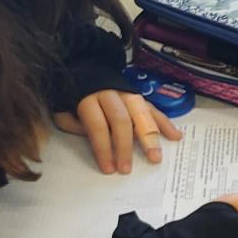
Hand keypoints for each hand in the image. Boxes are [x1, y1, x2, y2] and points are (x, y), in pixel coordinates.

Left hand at [54, 90, 181, 174]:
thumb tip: (92, 139)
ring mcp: (127, 93)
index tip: (108, 168)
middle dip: (125, 146)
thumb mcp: (62, 110)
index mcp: (89, 97)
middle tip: (127, 168)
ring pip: (141, 113)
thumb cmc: (72, 96)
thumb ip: (73, 124)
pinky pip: (153, 109)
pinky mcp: (137, 96)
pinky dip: (165, 123)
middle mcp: (110, 94)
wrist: (82, 68)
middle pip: (121, 120)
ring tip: (156, 156)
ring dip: (150, 136)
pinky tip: (175, 136)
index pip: (98, 125)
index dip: (103, 148)